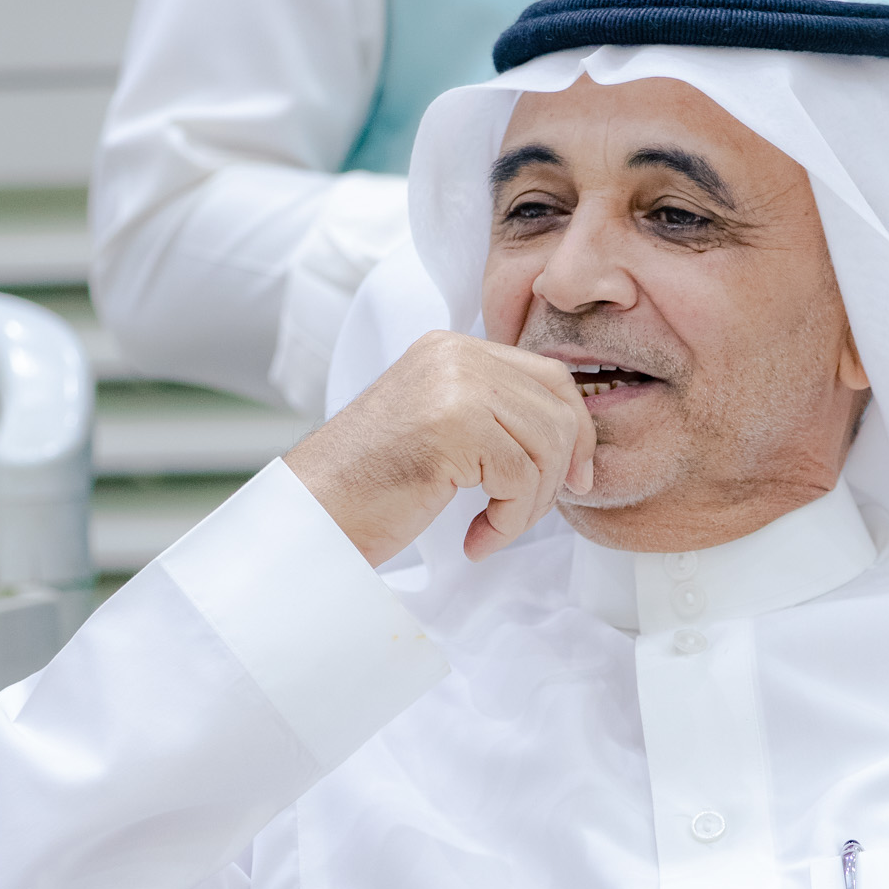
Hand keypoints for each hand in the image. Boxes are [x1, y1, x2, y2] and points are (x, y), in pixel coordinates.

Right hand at [284, 331, 595, 565]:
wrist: (312, 515)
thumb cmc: (371, 487)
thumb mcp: (441, 429)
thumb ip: (495, 416)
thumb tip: (576, 441)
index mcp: (452, 348)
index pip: (550, 377)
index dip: (575, 432)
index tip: (575, 480)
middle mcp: (454, 355)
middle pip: (559, 411)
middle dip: (558, 474)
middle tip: (524, 515)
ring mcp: (452, 386)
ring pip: (546, 448)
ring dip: (530, 506)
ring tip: (492, 529)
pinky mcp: (452, 426)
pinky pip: (520, 481)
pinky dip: (507, 523)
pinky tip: (475, 540)